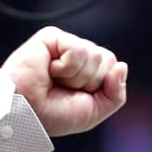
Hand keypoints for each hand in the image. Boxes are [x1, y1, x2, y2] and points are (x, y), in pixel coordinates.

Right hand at [2, 27, 127, 136]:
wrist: (28, 114)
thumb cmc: (55, 114)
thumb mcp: (95, 111)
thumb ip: (116, 93)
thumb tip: (122, 66)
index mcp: (87, 70)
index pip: (112, 67)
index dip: (101, 86)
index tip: (79, 96)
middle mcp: (77, 55)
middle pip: (106, 59)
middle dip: (90, 82)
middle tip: (65, 89)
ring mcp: (64, 45)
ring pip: (94, 55)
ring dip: (76, 77)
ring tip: (56, 81)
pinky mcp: (52, 37)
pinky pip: (78, 49)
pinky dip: (67, 67)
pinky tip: (50, 71)